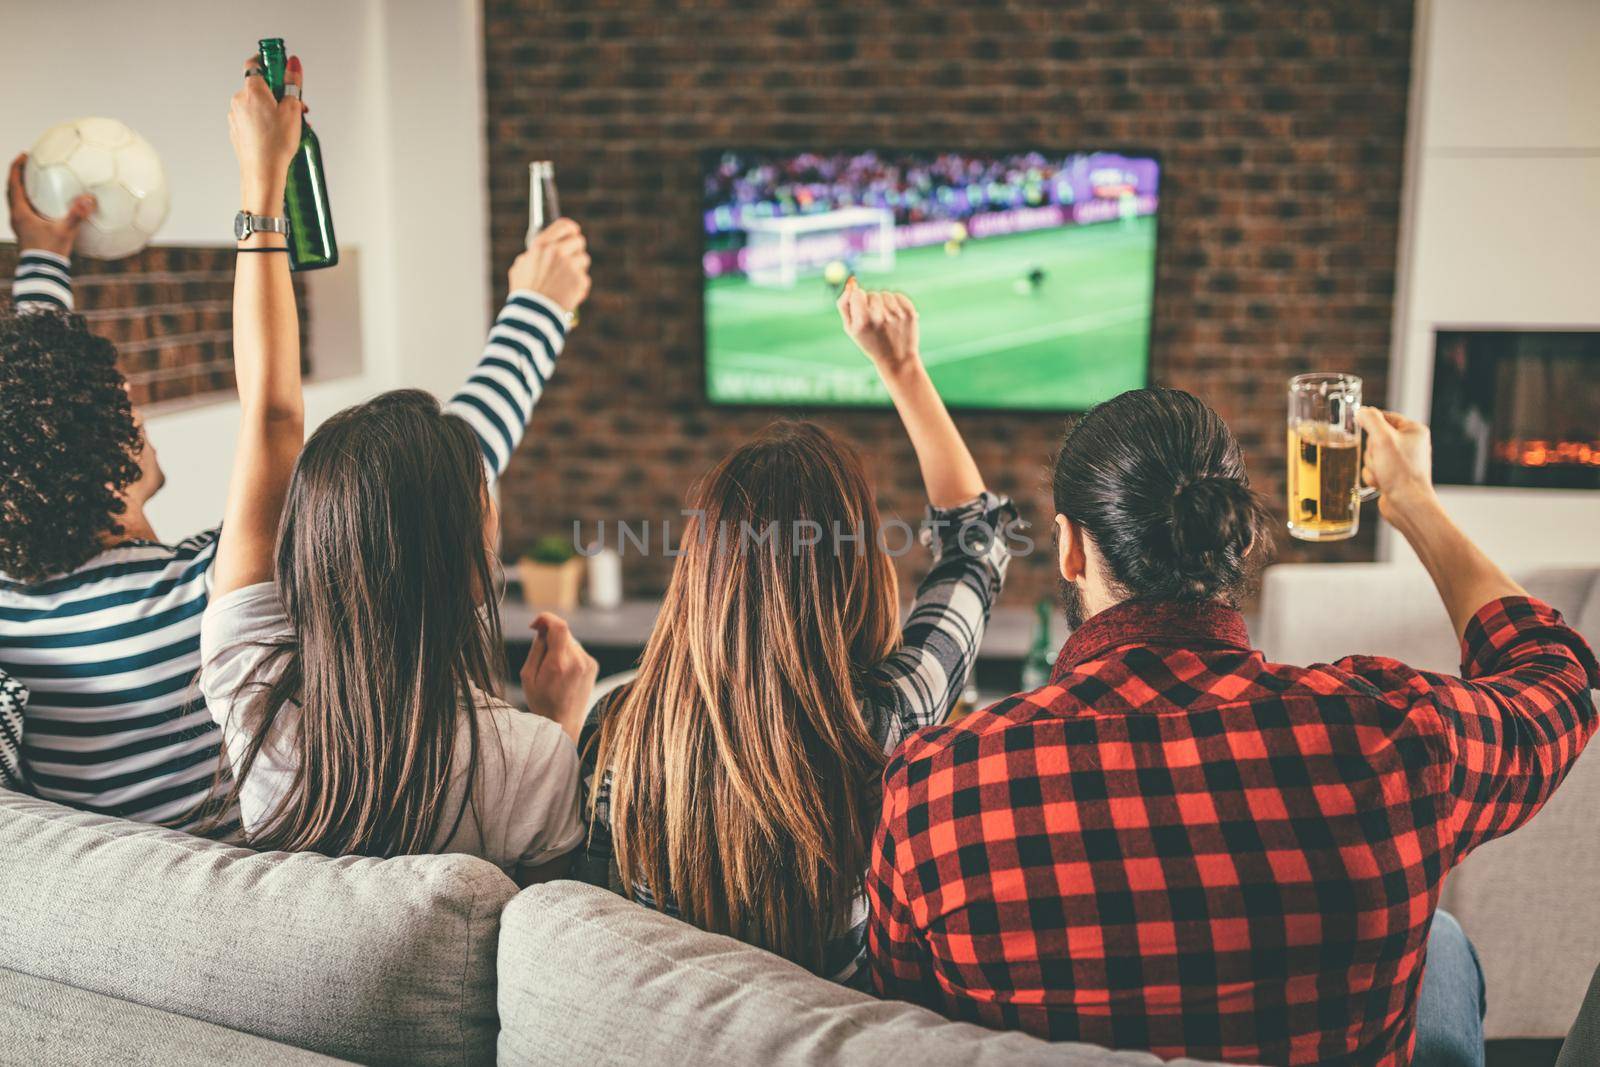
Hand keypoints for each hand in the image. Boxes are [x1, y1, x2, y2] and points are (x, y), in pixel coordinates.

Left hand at [7, 153, 94, 257]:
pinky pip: (26, 212)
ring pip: (18, 202)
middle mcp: (17, 217)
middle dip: (19, 176)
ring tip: (36, 182)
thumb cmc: (50, 251)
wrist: (42, 272)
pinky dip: (32, 204)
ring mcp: (20, 226)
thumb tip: (89, 199)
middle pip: (13, 191)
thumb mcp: (65, 231)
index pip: (14, 184)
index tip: (24, 156)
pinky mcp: (27, 233)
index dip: (17, 168)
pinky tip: (46, 206)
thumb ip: (76, 214)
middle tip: (29, 165)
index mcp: (21, 212)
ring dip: (24, 190)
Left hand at [229, 53, 304, 212]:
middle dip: (279, 94)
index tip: (281, 70)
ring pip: (256, 105)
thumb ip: (293, 83)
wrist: (262, 173)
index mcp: (252, 90)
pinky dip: (264, 123)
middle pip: (260, 87)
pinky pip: (251, 120)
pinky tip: (277, 136)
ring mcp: (235, 116)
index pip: (255, 63)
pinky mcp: (237, 131)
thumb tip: (294, 63)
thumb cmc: (277, 143)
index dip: (269, 64)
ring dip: (273, 110)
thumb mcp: (292, 109)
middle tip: (296, 108)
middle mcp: (239, 100)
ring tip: (290, 127)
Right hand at [508, 218, 590, 313]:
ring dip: (578, 269)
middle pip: (578, 241)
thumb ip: (530, 256)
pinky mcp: (580, 280)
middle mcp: (557, 251)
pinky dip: (578, 286)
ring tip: (566, 281)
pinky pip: (584, 279)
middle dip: (576, 250)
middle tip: (571, 260)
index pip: (563, 225)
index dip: (571, 228)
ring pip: (583, 259)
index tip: (574, 232)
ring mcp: (570, 265)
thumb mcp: (519, 269)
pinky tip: (568, 294)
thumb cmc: (524, 293)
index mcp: (541, 245)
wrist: (534, 314)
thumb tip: (535, 254)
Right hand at [520, 612, 598, 741]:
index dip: (546, 618)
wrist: (563, 724)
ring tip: (553, 671)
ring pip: (570, 641)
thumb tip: (543, 627)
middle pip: (563, 633)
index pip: (559, 626)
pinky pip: (577, 650)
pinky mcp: (593, 666)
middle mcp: (578, 661)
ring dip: (559, 646)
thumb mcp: (528, 676)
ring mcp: (588, 663)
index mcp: (560, 664)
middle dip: (549, 636)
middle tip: (541, 656)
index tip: (534, 625)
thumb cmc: (541, 701)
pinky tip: (564, 674)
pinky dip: (568, 654)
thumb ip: (537, 648)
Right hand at [837, 278, 920, 380]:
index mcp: (862, 321)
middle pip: (872, 293)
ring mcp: (896, 314)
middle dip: (871, 303)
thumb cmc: (870, 342)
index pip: (857, 293)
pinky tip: (895, 318)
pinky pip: (898, 296)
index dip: (858, 301)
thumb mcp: (851, 327)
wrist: (896, 359)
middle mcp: (879, 317)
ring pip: (885, 293)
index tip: (862, 312)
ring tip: (885, 320)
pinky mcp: (909, 312)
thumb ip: (845, 303)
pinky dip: (896, 303)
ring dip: (884, 303)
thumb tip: (851, 281)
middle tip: (875, 322)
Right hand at [1357, 407, 1435, 517]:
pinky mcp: (1393, 474)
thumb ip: (1371, 420)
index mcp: (1413, 431)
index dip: (1371, 424)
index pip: (1385, 417)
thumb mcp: (1383, 439)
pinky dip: (1372, 476)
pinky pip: (1373, 469)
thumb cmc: (1401, 473)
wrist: (1408, 504)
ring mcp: (1401, 460)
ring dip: (1371, 465)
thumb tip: (1361, 411)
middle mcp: (1409, 444)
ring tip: (1383, 474)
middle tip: (1381, 459)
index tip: (1361, 427)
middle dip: (1372, 451)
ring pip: (1371, 455)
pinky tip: (1381, 483)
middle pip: (1375, 438)